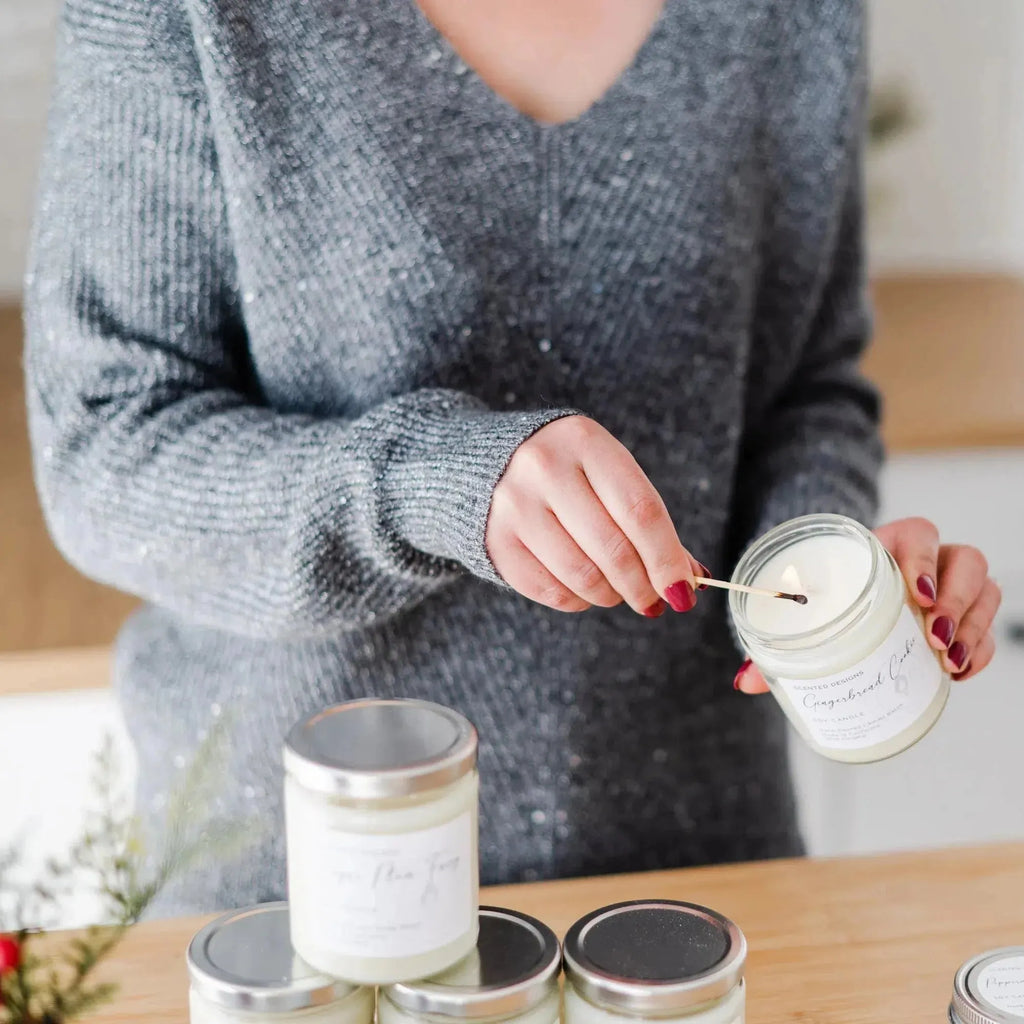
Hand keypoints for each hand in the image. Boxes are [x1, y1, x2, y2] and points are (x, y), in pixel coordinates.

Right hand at [486, 416, 701, 615]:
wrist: (488, 465)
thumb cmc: (568, 473)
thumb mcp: (609, 476)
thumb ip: (648, 523)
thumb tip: (688, 581)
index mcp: (585, 441)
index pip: (641, 511)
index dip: (666, 559)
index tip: (683, 592)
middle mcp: (545, 468)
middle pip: (614, 548)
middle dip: (642, 586)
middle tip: (654, 602)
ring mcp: (515, 505)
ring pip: (582, 575)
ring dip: (611, 596)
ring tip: (618, 593)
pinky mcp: (495, 541)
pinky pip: (551, 591)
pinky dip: (578, 601)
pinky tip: (585, 592)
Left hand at [734, 516, 1000, 692]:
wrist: (842, 601)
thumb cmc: (822, 601)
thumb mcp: (803, 613)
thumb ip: (773, 645)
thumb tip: (743, 682)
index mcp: (884, 546)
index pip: (919, 534)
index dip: (925, 559)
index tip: (915, 594)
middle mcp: (926, 561)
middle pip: (965, 562)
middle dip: (956, 600)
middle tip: (933, 637)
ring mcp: (950, 588)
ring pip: (985, 592)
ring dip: (972, 627)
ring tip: (947, 661)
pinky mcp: (962, 617)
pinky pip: (986, 628)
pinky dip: (979, 649)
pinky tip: (957, 673)